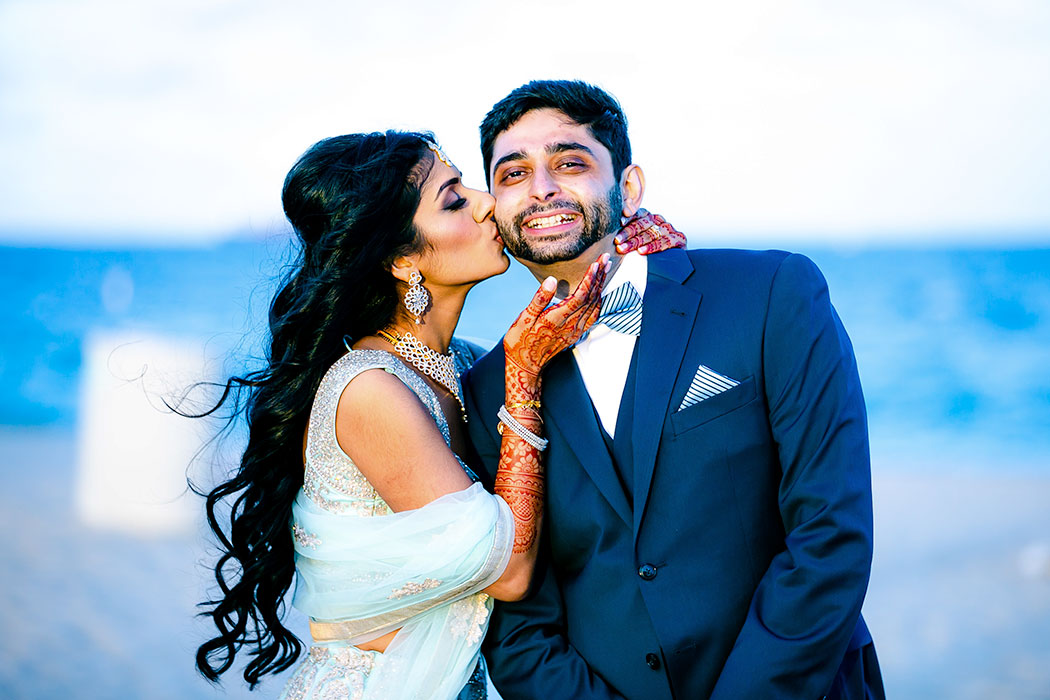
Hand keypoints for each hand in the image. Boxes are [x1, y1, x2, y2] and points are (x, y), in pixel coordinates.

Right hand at [503, 255, 608, 392]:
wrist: (526, 365)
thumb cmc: (521, 341)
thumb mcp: (523, 319)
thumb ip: (538, 299)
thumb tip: (550, 280)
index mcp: (557, 319)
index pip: (580, 296)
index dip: (589, 279)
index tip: (596, 263)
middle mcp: (570, 326)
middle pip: (591, 298)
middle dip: (600, 277)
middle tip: (606, 258)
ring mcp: (575, 331)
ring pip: (594, 305)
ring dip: (601, 286)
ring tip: (606, 269)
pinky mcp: (576, 334)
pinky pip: (593, 316)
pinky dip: (599, 301)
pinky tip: (600, 292)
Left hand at [614, 209, 685, 254]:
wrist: (673, 264)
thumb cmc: (649, 251)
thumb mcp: (637, 240)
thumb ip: (628, 231)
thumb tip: (618, 223)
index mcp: (649, 218)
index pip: (639, 214)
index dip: (629, 218)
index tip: (620, 223)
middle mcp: (659, 221)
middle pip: (643, 224)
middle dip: (629, 233)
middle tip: (617, 241)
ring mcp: (669, 230)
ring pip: (652, 233)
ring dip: (637, 242)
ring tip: (624, 248)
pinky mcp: (679, 239)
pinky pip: (665, 242)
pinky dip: (652, 247)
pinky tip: (642, 251)